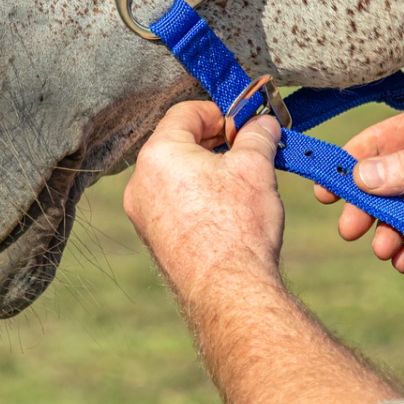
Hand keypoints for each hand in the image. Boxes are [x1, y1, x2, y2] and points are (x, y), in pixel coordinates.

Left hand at [124, 103, 284, 302]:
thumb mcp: (255, 167)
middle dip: (217, 142)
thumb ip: (257, 136)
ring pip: (177, 175)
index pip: (185, 113)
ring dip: (210, 170)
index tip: (246, 123)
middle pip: (179, 143)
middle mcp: (140, 183)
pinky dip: (200, 196)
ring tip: (245, 180)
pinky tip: (230, 209)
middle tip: (251, 148)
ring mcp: (144, 214)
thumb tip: (263, 123)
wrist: (228, 291)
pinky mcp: (155, 239)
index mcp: (157, 155)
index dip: (220, 112)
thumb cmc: (238, 225)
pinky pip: (176, 202)